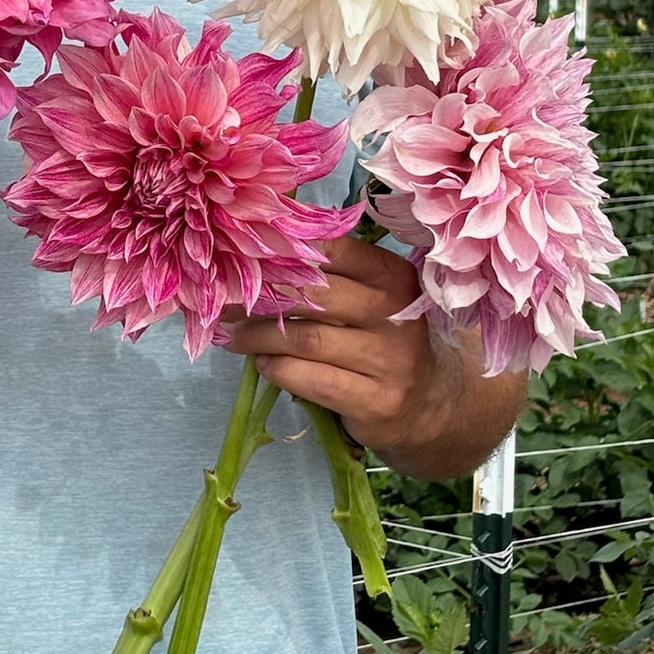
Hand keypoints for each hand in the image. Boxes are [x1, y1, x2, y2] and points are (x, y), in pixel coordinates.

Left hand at [227, 233, 452, 454]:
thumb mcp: (369, 298)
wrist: (428, 403)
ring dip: (259, 337)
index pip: (333, 249)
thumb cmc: (380, 339)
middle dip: (260, 296)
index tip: (242, 258)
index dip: (281, 251)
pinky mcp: (378, 401)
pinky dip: (280, 370)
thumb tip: (252, 256)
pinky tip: (264, 365)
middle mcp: (396, 313)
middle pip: (315, 294)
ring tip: (234, 336)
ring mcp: (391, 360)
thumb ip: (326, 275)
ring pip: (307, 339)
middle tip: (224, 302)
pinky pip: (314, 380)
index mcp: (392, 276)